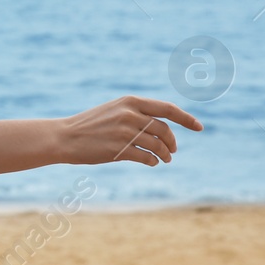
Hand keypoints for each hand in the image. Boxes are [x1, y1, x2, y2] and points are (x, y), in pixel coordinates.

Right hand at [57, 95, 201, 166]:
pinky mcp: (119, 149)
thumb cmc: (91, 125)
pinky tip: (151, 162)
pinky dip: (152, 162)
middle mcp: (129, 114)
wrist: (65, 136)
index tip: (199, 127)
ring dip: (164, 155)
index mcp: (129, 101)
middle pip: (164, 130)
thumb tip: (164, 128)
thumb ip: (137, 114)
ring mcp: (124, 132)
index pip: (167, 109)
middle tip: (172, 151)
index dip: (186, 118)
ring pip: (158, 146)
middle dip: (172, 142)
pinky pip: (146, 158)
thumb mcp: (114, 111)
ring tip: (164, 159)